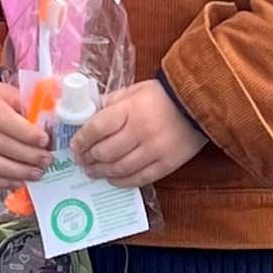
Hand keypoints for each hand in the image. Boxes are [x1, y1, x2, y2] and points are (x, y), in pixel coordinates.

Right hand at [0, 81, 52, 189]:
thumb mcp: (6, 93)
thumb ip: (27, 107)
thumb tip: (51, 126)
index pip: (4, 120)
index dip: (27, 133)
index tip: (45, 141)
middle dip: (27, 155)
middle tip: (47, 160)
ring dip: (17, 172)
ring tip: (37, 173)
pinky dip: (2, 181)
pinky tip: (19, 181)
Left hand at [73, 81, 205, 188]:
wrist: (198, 104)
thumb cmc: (162, 96)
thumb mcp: (134, 90)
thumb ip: (111, 102)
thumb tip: (88, 115)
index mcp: (131, 110)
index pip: (97, 128)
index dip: (81, 139)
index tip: (75, 145)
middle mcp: (141, 132)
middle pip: (105, 152)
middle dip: (88, 158)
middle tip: (81, 160)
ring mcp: (155, 150)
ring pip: (120, 169)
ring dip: (101, 172)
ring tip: (92, 171)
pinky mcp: (167, 165)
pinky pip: (139, 179)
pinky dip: (121, 181)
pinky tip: (112, 178)